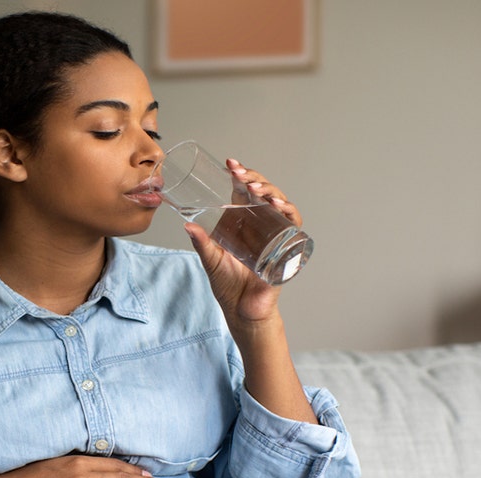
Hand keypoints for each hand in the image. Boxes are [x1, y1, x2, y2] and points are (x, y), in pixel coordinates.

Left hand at [186, 160, 302, 322]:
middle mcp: (261, 225)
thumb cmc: (228, 285)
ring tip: (256, 188)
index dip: (241, 175)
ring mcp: (275, 234)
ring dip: (270, 191)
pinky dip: (289, 212)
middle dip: (254, 179)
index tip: (230, 164)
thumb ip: (202, 243)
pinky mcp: (287, 247)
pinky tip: (278, 205)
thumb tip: (187, 225)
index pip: (245, 192)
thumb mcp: (211, 260)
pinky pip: (293, 224)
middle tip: (240, 174)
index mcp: (243, 222)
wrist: (243, 310)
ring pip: (279, 203)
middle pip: (264, 193)